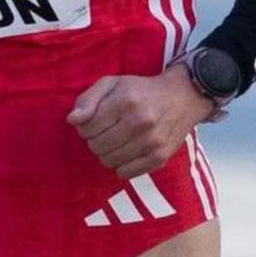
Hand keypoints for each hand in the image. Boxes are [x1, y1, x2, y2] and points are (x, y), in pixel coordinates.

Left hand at [67, 63, 213, 178]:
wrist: (184, 97)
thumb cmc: (142, 90)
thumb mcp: (113, 83)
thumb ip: (88, 99)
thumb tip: (72, 120)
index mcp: (125, 101)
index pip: (87, 128)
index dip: (85, 126)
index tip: (95, 121)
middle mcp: (140, 123)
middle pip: (96, 146)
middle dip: (95, 140)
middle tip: (106, 131)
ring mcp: (151, 142)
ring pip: (108, 161)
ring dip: (107, 153)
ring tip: (117, 140)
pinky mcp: (160, 157)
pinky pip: (125, 173)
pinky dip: (121, 165)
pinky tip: (128, 151)